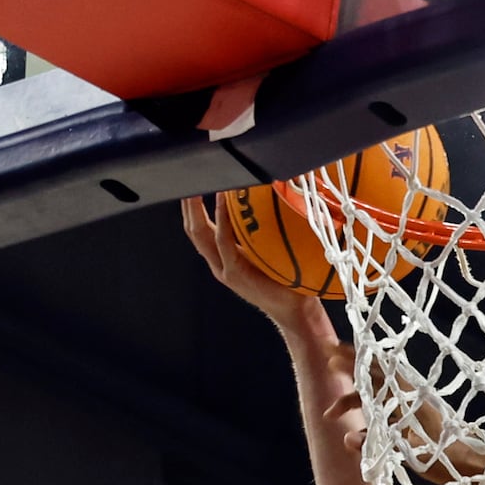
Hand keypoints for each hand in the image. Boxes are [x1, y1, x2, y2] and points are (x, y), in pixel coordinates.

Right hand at [181, 195, 336, 347]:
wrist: (296, 310)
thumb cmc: (286, 277)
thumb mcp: (266, 248)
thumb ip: (257, 229)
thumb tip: (262, 196)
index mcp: (223, 256)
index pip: (199, 226)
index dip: (193, 205)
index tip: (195, 180)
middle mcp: (218, 262)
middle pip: (193, 228)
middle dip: (188, 202)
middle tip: (190, 174)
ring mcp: (224, 269)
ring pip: (201, 233)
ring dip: (197, 206)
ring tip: (199, 182)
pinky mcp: (235, 273)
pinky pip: (223, 241)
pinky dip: (221, 217)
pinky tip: (223, 198)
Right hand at [325, 366, 484, 480]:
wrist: (471, 466)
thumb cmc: (446, 457)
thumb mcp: (412, 452)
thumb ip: (380, 444)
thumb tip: (347, 439)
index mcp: (411, 397)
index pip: (378, 370)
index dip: (355, 360)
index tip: (333, 353)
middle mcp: (409, 397)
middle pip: (375, 376)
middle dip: (351, 368)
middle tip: (328, 359)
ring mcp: (410, 409)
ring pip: (376, 396)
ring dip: (354, 400)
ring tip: (331, 414)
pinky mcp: (411, 421)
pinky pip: (384, 413)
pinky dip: (368, 418)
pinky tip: (355, 431)